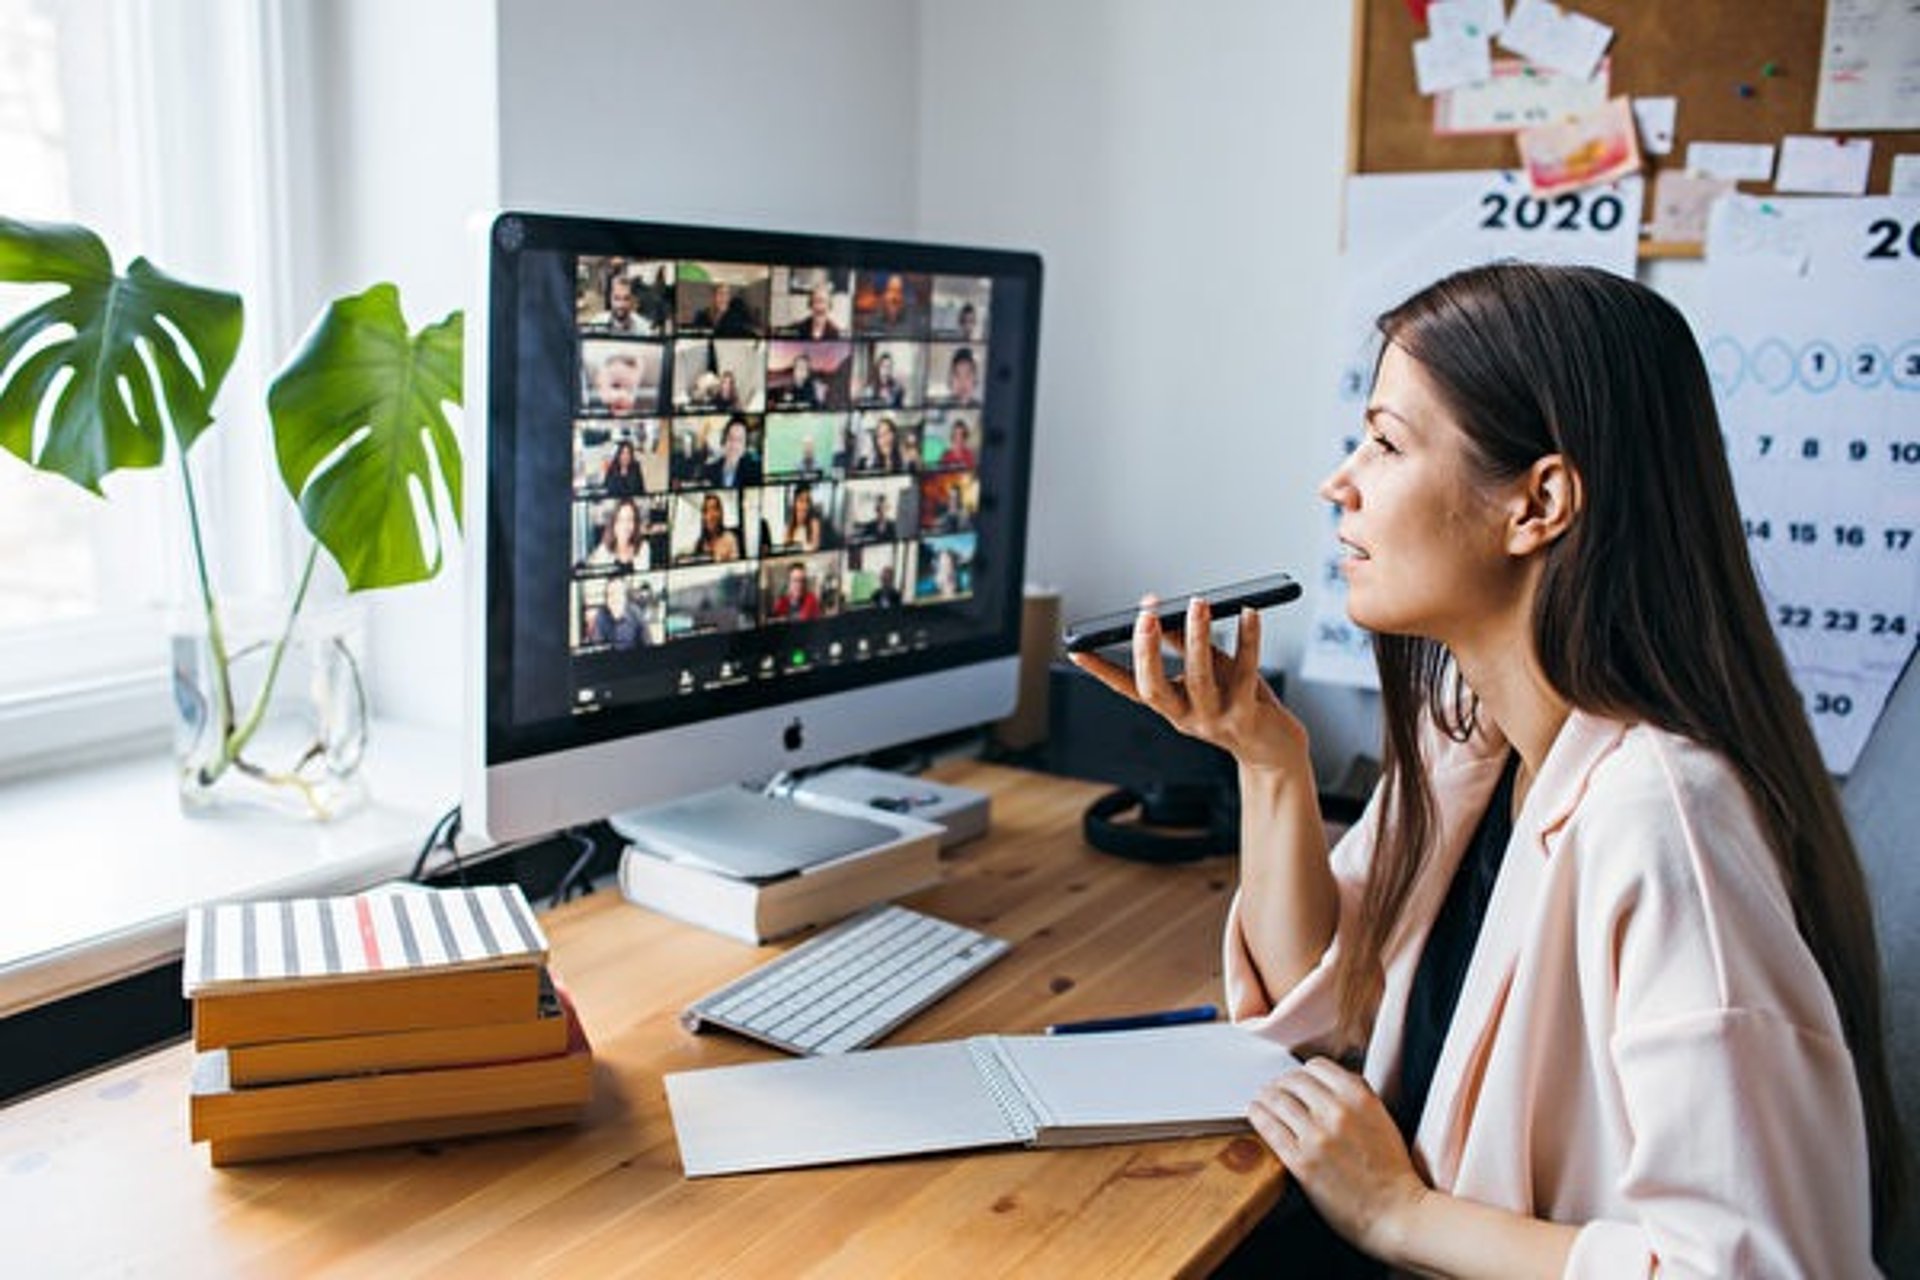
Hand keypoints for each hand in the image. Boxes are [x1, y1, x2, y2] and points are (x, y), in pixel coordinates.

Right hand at [1066, 595, 1307, 774]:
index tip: (1076, 649)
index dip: (1100, 671)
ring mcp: (1215, 720)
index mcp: (1170, 706)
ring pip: (1198, 680)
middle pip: (1155, 689)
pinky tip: (1250, 614)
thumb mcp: (1207, 673)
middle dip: (1147, 653)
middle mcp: (1186, 717)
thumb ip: (1185, 644)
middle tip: (1145, 617)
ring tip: (1197, 604)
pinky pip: (1245, 673)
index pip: (1127, 688)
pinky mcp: (1247, 716)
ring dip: (1196, 638)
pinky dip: (1247, 640)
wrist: (1274, 751)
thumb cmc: (1239, 706)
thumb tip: (1161, 608)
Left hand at [1249, 1057, 1427, 1261]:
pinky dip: (1258, 1115)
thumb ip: (1357, 1096)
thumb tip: (1330, 1081)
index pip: (1316, 1066)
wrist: (1397, 1213)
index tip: (1297, 1082)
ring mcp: (1317, 1136)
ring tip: (1261, 1101)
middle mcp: (1336, 1111)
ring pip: (1276, 1100)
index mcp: (1359, 1097)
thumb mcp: (1382, 1119)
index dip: (1304, 1073)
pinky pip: (1270, 1128)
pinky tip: (1255, 1113)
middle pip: (1293, 1081)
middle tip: (1275, 1092)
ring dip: (1265, 1097)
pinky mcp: (1301, 1162)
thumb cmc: (1392, 1171)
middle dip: (1281, 1084)